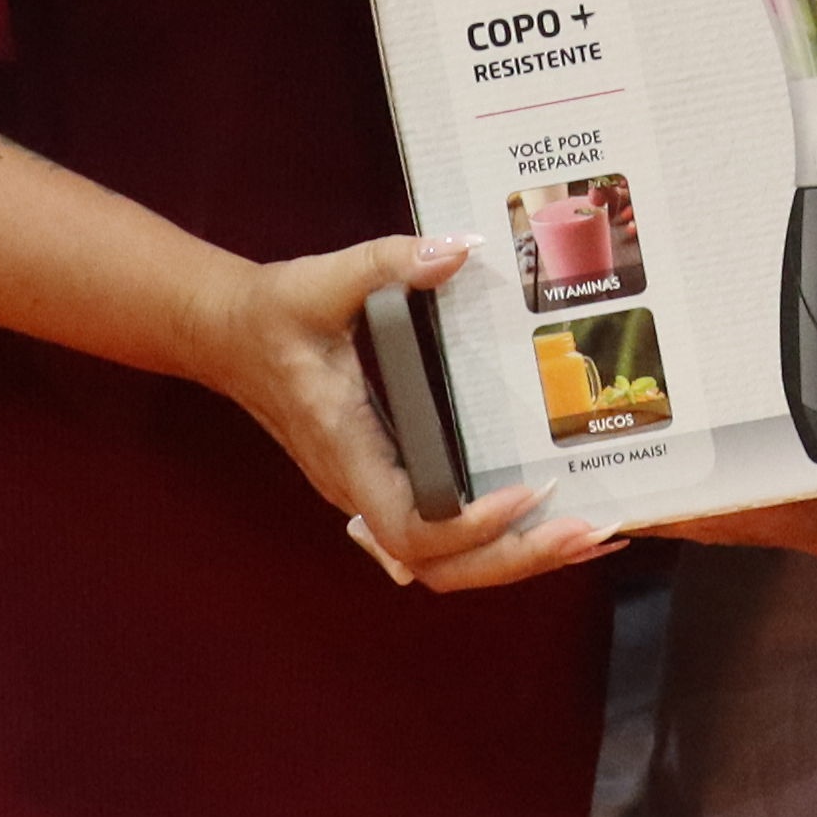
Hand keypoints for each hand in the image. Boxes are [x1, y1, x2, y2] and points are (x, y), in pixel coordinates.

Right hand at [212, 233, 610, 592]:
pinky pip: (440, 540)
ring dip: (512, 560)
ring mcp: (371, 493)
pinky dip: (495, 543)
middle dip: (514, 559)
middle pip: (437, 567)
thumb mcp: (325, 278)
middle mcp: (360, 487)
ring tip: (586, 538)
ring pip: (440, 565)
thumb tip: (458, 249)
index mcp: (348, 449)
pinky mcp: (385, 484)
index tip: (527, 492)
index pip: (409, 527)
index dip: (469, 527)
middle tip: (588, 532)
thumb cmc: (275, 313)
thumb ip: (390, 262)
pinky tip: (546, 522)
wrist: (229, 335)